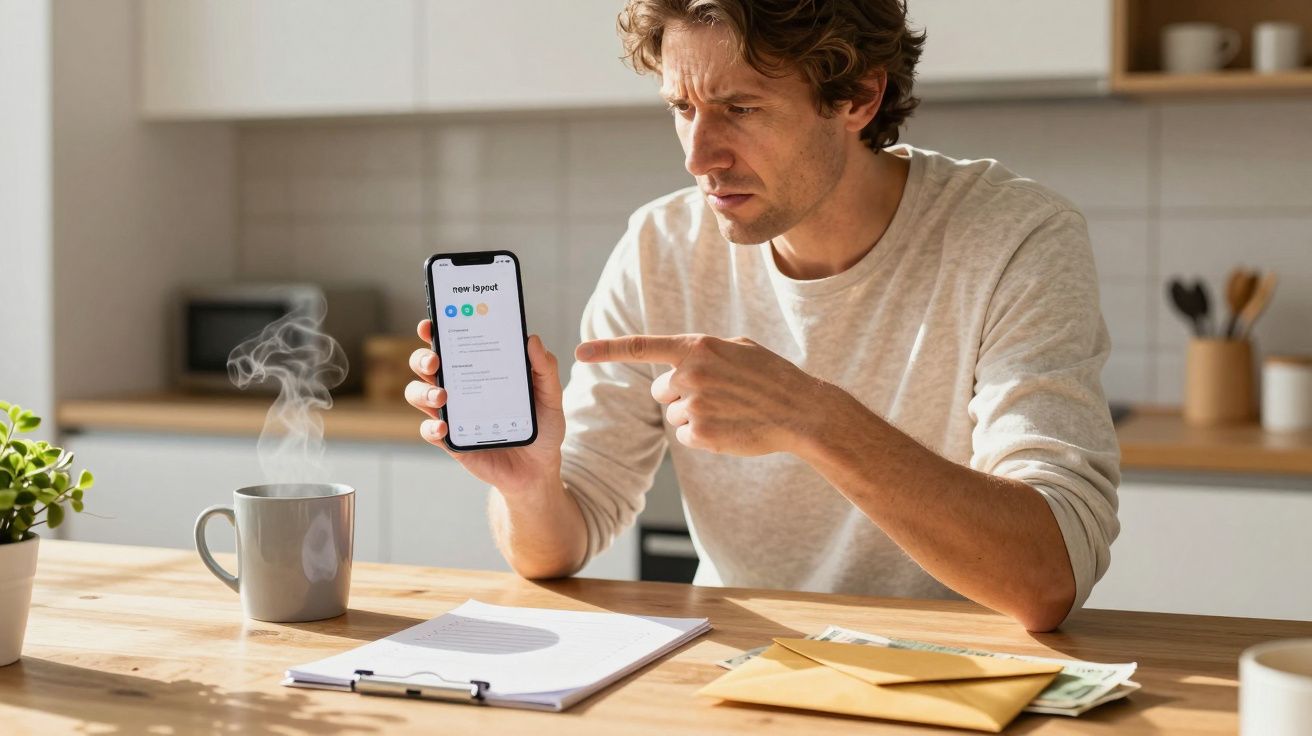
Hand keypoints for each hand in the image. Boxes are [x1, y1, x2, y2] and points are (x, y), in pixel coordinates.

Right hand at [405, 320, 565, 494]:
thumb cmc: (542, 427)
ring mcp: (452, 414)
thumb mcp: (550, 396)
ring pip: (419, 395)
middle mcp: (460, 387)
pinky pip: (429, 431)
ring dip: (423, 392)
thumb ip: (545, 369)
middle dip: (422, 359)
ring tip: (442, 398)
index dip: (434, 331)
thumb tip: (532, 339)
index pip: (451, 344)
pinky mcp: (451, 441)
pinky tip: (444, 428)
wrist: (539, 469)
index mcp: (479, 369)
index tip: (430, 325)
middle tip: (435, 361)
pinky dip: (431, 428)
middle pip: (425, 366)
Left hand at [575, 334, 828, 455]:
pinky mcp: (699, 434)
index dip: (607, 349)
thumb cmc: (772, 377)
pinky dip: (701, 436)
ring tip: (728, 411)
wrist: (800, 411)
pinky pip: (684, 436)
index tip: (579, 352)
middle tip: (717, 396)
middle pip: (660, 390)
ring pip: (672, 415)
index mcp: (697, 347)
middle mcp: (690, 373)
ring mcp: (693, 405)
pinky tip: (728, 428)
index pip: (642, 347)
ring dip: (694, 416)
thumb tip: (679, 360)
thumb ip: (704, 351)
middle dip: (681, 394)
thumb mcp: (739, 348)